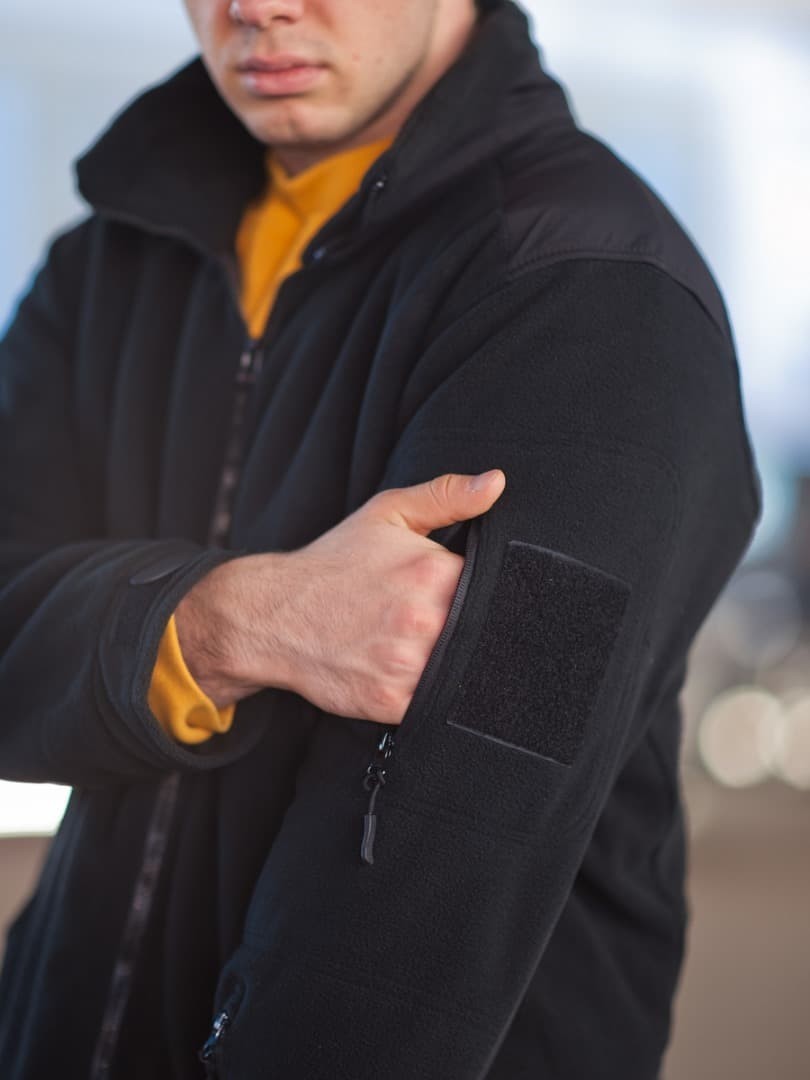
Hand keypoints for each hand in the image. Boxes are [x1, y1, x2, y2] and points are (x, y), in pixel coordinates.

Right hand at [174, 469, 505, 722]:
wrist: (273, 615)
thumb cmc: (335, 563)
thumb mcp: (388, 514)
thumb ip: (446, 497)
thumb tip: (497, 483)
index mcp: (432, 572)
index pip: (491, 588)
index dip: (482, 592)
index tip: (462, 594)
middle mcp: (424, 621)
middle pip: (479, 633)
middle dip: (466, 629)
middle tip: (435, 621)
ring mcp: (407, 665)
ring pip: (459, 671)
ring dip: (450, 662)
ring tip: (420, 645)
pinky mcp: (391, 702)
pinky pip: (432, 703)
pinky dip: (427, 692)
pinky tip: (408, 672)